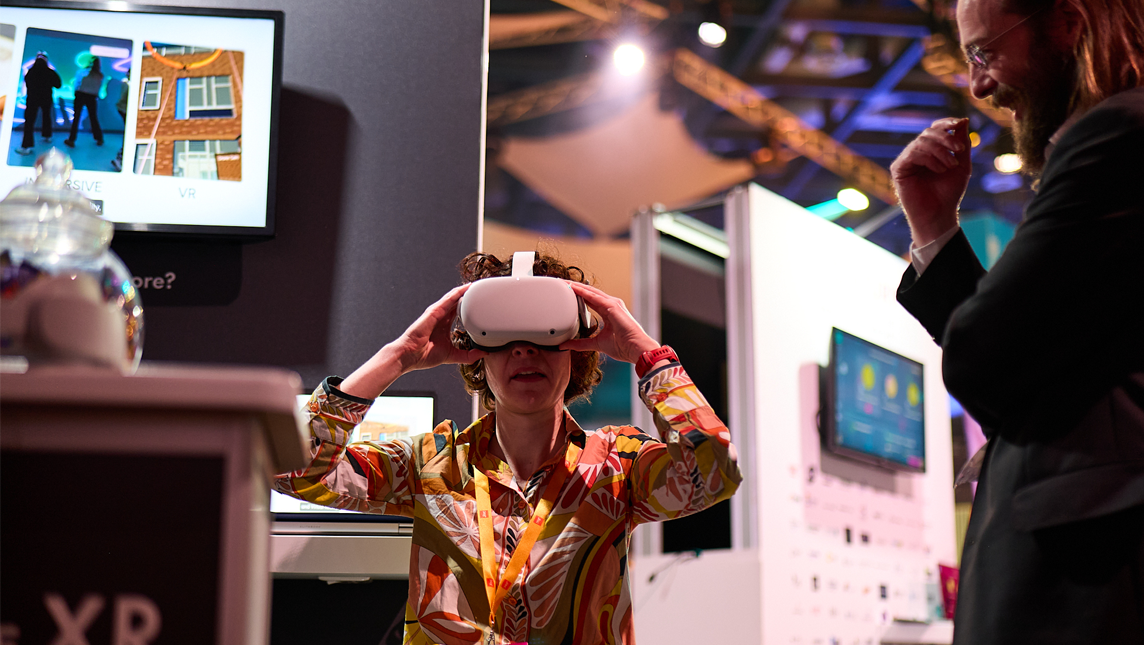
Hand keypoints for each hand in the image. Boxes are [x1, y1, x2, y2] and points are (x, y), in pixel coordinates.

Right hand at [340, 285, 486, 398]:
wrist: (409, 356)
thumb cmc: (425, 355)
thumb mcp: (452, 355)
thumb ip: (467, 355)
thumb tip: (483, 354)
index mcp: (444, 325)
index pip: (460, 311)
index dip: (470, 305)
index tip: (482, 301)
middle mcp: (441, 316)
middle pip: (457, 301)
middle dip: (469, 295)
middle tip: (483, 289)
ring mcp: (437, 313)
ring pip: (453, 297)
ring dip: (464, 290)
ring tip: (477, 284)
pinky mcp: (433, 311)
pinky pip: (447, 300)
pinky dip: (457, 293)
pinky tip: (465, 288)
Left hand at [558, 282, 659, 363]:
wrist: (636, 349)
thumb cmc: (623, 347)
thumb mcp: (596, 344)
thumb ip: (580, 344)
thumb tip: (564, 345)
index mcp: (609, 312)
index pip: (590, 300)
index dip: (578, 296)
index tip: (565, 294)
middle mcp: (611, 305)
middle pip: (589, 293)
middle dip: (575, 288)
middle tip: (561, 284)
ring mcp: (613, 304)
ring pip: (591, 292)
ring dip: (577, 287)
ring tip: (564, 283)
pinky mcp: (613, 306)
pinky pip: (595, 297)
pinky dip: (584, 292)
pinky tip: (574, 288)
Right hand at [890, 117, 971, 246]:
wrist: (939, 214)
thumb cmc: (949, 192)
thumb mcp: (962, 164)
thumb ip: (962, 142)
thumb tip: (963, 120)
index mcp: (931, 149)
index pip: (935, 128)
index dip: (946, 123)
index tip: (959, 123)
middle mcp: (917, 152)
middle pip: (928, 132)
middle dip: (946, 139)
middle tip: (959, 151)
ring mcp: (906, 160)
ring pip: (921, 142)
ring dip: (940, 151)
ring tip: (950, 166)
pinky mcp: (898, 168)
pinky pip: (912, 154)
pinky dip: (929, 159)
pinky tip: (938, 170)